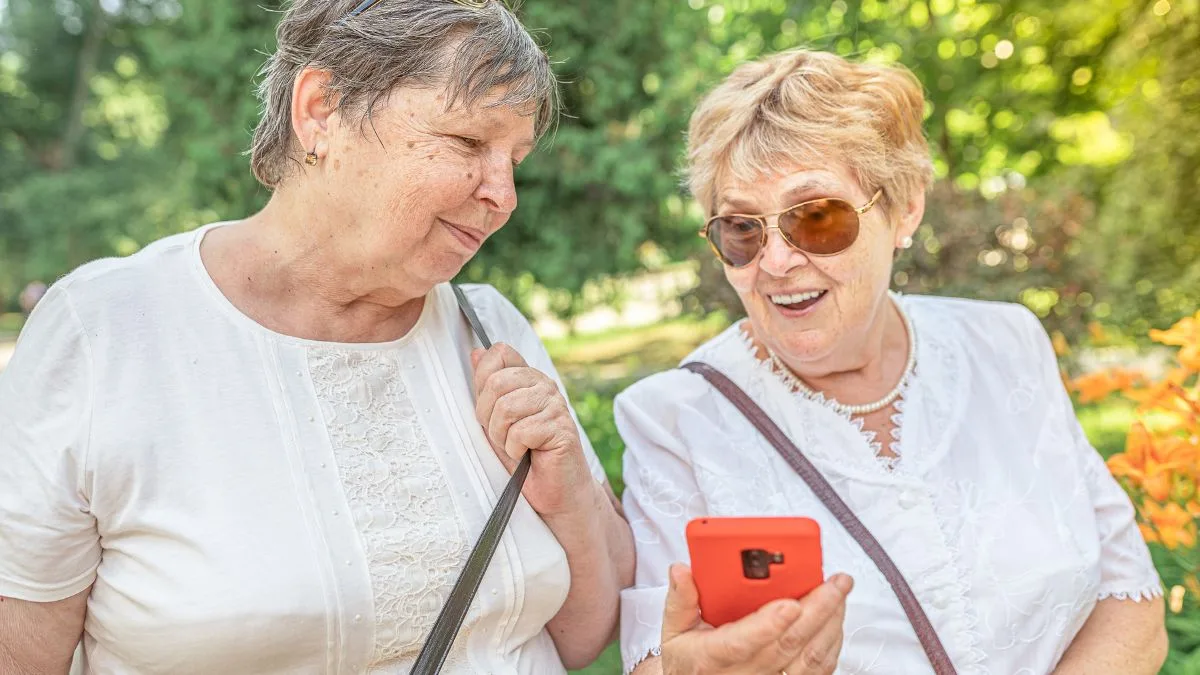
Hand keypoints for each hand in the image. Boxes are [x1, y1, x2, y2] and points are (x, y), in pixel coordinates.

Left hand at [472, 343, 592, 516]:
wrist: (553, 492)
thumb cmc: (522, 455)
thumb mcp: (495, 418)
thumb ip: (487, 387)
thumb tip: (476, 352)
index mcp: (528, 378)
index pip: (499, 353)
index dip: (483, 381)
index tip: (489, 408)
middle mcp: (544, 385)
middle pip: (496, 383)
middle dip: (488, 417)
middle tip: (502, 435)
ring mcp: (555, 405)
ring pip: (506, 407)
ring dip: (501, 436)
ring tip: (515, 446)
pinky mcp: (561, 427)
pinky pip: (520, 432)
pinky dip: (515, 450)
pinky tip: (527, 454)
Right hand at [660, 564, 851, 674]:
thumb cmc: (691, 660)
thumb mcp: (675, 630)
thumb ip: (681, 598)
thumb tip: (682, 570)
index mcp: (712, 657)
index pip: (741, 643)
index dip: (768, 624)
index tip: (789, 603)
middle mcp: (745, 673)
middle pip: (787, 645)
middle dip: (816, 610)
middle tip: (833, 582)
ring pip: (810, 659)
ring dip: (830, 623)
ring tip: (839, 592)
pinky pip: (818, 670)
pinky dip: (832, 642)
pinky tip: (835, 617)